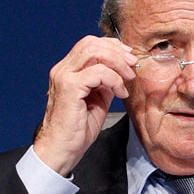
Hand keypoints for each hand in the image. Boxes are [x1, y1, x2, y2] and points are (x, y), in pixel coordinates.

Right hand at [34, 36, 137, 175]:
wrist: (61, 150)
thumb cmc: (76, 130)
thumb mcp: (97, 100)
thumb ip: (106, 83)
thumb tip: (121, 72)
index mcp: (67, 70)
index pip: (89, 44)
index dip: (112, 46)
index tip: (128, 56)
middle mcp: (62, 70)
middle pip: (91, 43)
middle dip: (117, 50)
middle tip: (132, 64)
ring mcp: (64, 77)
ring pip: (94, 52)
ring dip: (117, 62)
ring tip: (128, 77)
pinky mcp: (70, 87)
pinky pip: (98, 72)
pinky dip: (114, 80)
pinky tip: (120, 93)